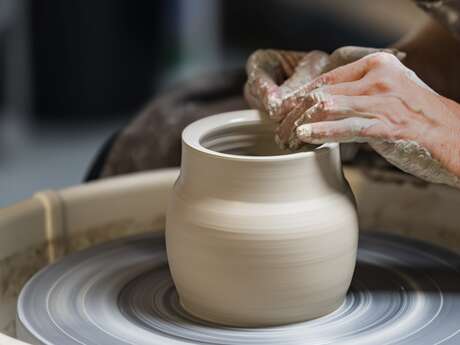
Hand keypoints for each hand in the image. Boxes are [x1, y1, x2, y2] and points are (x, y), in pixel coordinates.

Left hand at [244, 46, 404, 147]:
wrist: (450, 133)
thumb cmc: (417, 115)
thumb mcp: (390, 90)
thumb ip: (359, 91)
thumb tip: (325, 102)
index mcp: (376, 65)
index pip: (327, 79)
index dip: (301, 95)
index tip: (285, 108)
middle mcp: (376, 79)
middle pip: (321, 93)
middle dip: (294, 112)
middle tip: (280, 127)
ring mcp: (380, 102)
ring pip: (326, 108)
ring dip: (299, 124)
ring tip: (286, 137)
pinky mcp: (384, 126)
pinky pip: (344, 127)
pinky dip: (320, 132)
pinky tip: (304, 136)